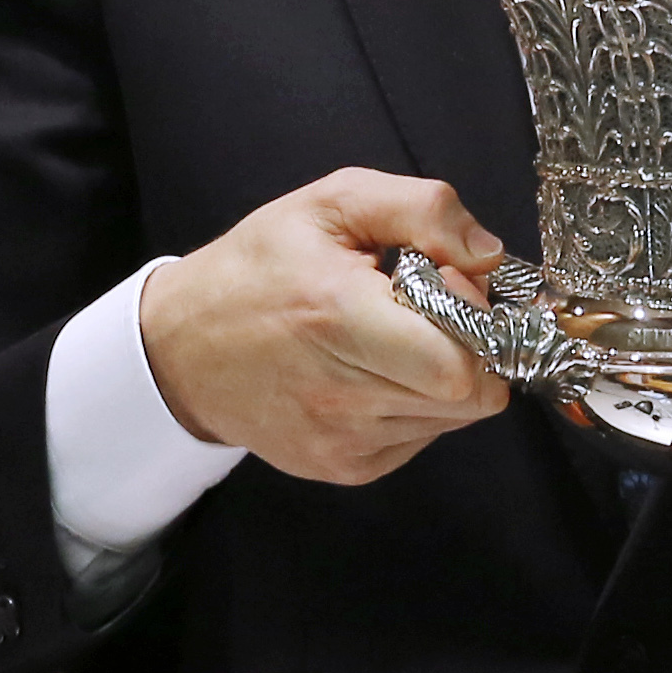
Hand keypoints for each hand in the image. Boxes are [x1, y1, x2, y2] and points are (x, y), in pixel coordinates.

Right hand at [137, 170, 511, 486]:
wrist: (181, 348)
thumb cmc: (259, 267)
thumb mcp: (332, 203)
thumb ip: (423, 209)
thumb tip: (491, 254)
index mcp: (338, 316)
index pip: (460, 362)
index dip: (478, 321)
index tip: (451, 285)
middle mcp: (341, 394)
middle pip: (469, 394)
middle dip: (474, 348)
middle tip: (433, 312)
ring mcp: (341, 441)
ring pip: (453, 419)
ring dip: (446, 377)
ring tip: (396, 339)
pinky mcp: (343, 469)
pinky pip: (422, 438)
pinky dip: (419, 403)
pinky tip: (377, 371)